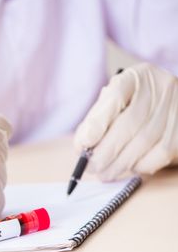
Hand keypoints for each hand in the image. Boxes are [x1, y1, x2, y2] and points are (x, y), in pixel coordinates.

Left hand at [74, 63, 177, 180]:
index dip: (97, 122)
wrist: (167, 103)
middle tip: (90, 168)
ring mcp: (175, 107)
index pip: (115, 95)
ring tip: (105, 173)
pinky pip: (162, 153)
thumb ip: (96, 120)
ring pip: (145, 141)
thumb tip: (82, 147)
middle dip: (105, 152)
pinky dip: (141, 165)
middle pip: (129, 123)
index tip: (83, 144)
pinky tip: (130, 167)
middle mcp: (159, 87)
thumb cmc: (131, 105)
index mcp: (135, 77)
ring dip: (120, 164)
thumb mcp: (112, 103)